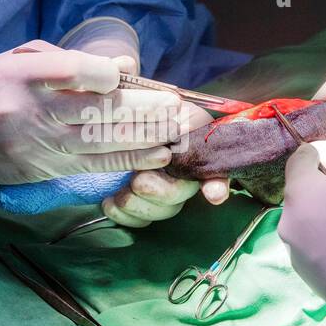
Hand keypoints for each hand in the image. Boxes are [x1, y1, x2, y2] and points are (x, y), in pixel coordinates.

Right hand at [0, 41, 180, 182]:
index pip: (71, 72)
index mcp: (19, 75)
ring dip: (146, 140)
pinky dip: (127, 160)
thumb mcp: (19, 59)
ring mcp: (32, 147)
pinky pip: (90, 166)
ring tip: (178, 133)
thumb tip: (126, 68)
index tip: (134, 76)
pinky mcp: (38, 172)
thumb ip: (70, 62)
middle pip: (95, 112)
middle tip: (180, 108)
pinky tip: (156, 155)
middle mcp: (26, 112)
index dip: (107, 75)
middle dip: (144, 112)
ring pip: (99, 144)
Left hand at [102, 104, 228, 226]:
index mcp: (192, 147)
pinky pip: (140, 220)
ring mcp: (164, 190)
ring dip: (139, 206)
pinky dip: (123, 216)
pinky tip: (109, 203)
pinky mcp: (142, 202)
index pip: (215, 170)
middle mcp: (183, 172)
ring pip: (163, 210)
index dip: (216, 185)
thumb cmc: (140, 110)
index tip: (213, 194)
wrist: (110, 122)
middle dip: (160, 192)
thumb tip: (183, 126)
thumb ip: (176, 118)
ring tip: (121, 195)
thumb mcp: (158, 105)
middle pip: (182, 193)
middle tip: (138, 181)